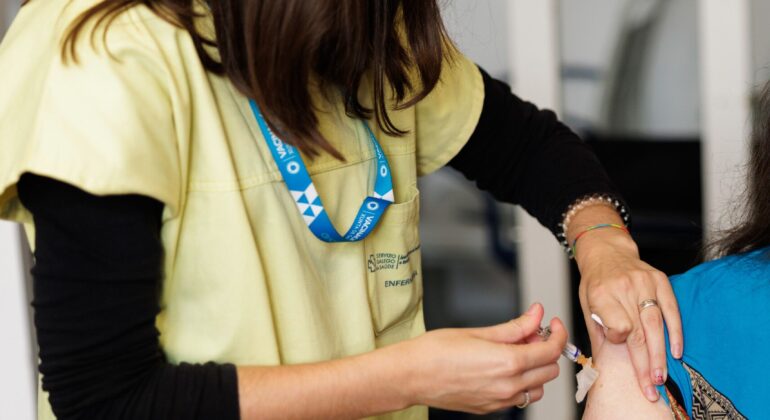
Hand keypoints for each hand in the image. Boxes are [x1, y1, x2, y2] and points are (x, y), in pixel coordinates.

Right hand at [394, 303, 566, 413]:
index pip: (551, 350)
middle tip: (529, 333)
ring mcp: (500, 400)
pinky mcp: (490, 409)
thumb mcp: (479, 331)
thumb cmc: (436, 351)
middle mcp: (508, 386)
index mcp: (508, 363)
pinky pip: (519, 398)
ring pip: (538, 387)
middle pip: (549, 370)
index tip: (553, 323)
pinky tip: (502, 368)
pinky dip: (520, 383)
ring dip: (535, 369)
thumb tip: (536, 314)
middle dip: (545, 349)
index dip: (558, 333)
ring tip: (514, 352)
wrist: (411, 375)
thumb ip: (514, 325)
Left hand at [575, 227, 682, 402]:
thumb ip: (598, 331)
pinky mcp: (660, 280)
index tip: (619, 345)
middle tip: (649, 387)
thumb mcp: (586, 304)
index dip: (620, 340)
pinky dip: (675, 332)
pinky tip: (676, 352)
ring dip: (660, 354)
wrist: (606, 251)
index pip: (618, 326)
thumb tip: (605, 361)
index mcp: (601, 294)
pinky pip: (671, 309)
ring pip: (656, 325)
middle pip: (638, 332)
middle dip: (645, 364)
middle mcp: (624, 288)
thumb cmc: (595, 282)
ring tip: (660, 377)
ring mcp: (644, 283)